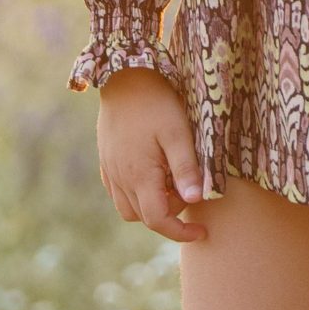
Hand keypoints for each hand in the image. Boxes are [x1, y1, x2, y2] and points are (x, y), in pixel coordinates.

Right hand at [94, 67, 208, 242]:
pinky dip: (137, 194)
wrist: (124, 76)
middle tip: (188, 190)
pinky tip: (153, 173)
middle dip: (169, 215)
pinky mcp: (106, 160)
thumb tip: (196, 201)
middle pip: (143, 217)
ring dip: (150, 206)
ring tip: (170, 183)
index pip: (158, 220)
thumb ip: (186, 168)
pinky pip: (118, 191)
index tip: (202, 232)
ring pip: (128, 208)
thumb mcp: (178, 133)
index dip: (180, 232)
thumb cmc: (156, 103)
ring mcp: (110, 170)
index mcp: (139, 176)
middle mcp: (120, 178)